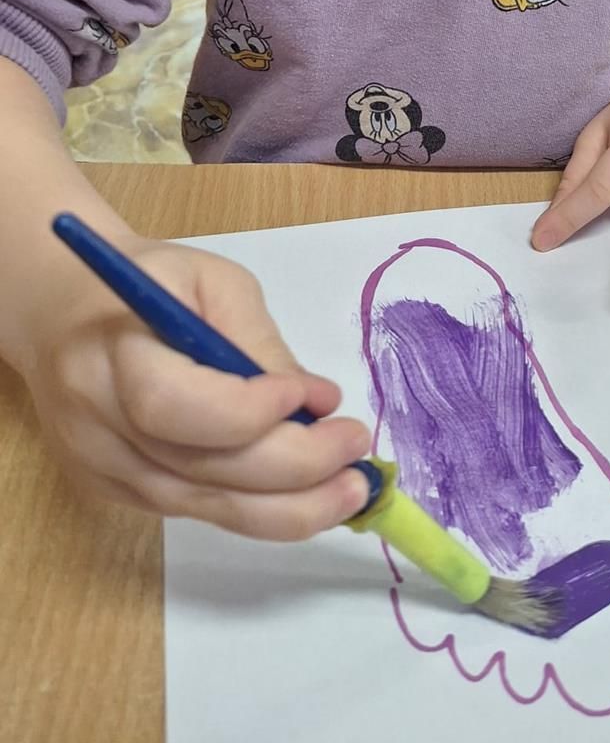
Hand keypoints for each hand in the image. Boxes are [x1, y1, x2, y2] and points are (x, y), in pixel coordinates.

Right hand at [21, 236, 371, 538]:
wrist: (68, 313)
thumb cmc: (154, 284)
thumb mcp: (212, 281)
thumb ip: (257, 340)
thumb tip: (316, 404)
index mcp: (111, 355)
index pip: (172, 405)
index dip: (248, 412)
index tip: (314, 394)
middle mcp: (98, 424)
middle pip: (199, 469)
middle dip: (293, 468)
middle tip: (357, 448)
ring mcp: (104, 469)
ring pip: (203, 507)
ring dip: (290, 508)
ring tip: (353, 489)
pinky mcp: (118, 494)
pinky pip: (197, 512)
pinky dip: (260, 509)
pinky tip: (309, 495)